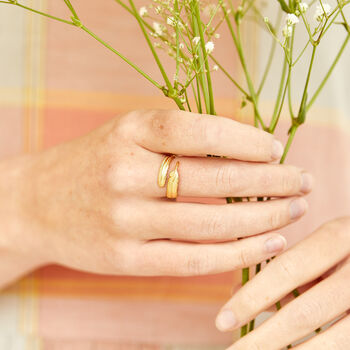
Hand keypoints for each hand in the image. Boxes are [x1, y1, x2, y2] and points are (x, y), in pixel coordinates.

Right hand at [1, 110, 311, 279]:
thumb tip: (246, 148)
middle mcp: (125, 173)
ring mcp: (123, 219)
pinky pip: (192, 259)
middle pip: (214, 178)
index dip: (246, 139)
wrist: (38, 203)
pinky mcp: (124, 259)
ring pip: (210, 224)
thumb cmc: (93, 164)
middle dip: (269, 181)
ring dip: (262, 219)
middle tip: (303, 182)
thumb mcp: (128, 134)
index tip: (276, 150)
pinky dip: (237, 254)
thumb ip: (178, 137)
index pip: (199, 130)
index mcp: (129, 132)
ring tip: (293, 212)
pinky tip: (268, 244)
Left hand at [215, 217, 349, 349]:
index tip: (222, 321)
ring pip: (332, 341)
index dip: (252, 298)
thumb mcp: (323, 244)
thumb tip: (240, 293)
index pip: (285, 270)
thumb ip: (287, 266)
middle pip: (304, 312)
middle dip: (263, 339)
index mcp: (338, 236)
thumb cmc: (349, 247)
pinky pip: (347, 346)